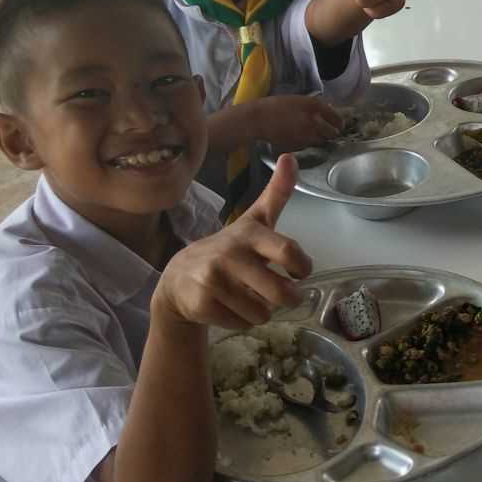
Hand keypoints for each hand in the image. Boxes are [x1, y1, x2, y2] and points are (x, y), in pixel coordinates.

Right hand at [155, 154, 312, 328]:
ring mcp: (214, 280)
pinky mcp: (202, 303)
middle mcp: (230, 255)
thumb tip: (291, 157)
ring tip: (248, 297)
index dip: (302, 266)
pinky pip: (242, 323)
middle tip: (285, 296)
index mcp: (249, 234)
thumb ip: (276, 193)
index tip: (300, 271)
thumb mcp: (254, 220)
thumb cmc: (229, 249)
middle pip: (280, 292)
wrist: (179, 278)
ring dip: (262, 311)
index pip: (288, 251)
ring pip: (262, 313)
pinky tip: (228, 306)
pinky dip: (241, 321)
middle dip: (290, 299)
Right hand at [256, 94, 340, 151]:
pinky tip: (301, 138)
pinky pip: (310, 146)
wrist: (258, 119)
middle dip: (332, 133)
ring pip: (322, 141)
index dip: (338, 122)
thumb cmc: (276, 106)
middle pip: (333, 133)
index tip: (338, 124)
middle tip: (328, 131)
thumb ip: (315, 105)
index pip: (337, 118)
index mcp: (315, 106)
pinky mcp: (299, 146)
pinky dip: (309, 143)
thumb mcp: (298, 99)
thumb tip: (330, 109)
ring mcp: (307, 135)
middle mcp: (314, 121)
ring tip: (313, 134)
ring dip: (321, 139)